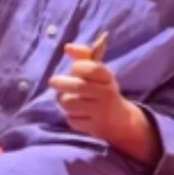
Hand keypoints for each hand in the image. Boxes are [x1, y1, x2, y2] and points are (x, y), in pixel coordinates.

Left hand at [49, 42, 159, 163]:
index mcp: (107, 77)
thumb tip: (67, 47)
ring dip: (64, 101)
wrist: (119, 119)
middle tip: (54, 82)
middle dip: (60, 83)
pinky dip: (71, 117)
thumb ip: (83, 55)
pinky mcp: (94, 127)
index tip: (74, 69)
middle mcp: (107, 93)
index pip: (90, 68)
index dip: (77, 67)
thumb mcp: (99, 72)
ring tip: (68, 100)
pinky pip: (71, 119)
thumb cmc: (103, 89)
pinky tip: (78, 114)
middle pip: (77, 86)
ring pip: (69, 103)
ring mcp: (101, 111)